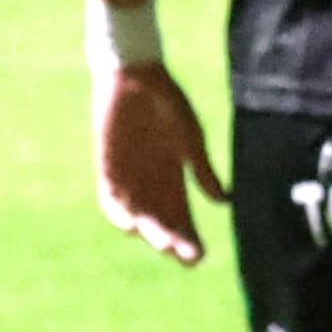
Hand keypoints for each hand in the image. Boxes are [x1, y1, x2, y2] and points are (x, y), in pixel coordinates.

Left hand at [91, 61, 225, 265]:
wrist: (136, 76)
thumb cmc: (169, 103)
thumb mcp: (191, 139)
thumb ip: (203, 171)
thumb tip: (224, 202)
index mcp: (175, 181)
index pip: (183, 221)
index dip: (190, 240)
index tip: (200, 256)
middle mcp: (151, 186)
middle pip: (161, 226)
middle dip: (171, 242)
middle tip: (180, 251)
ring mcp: (128, 179)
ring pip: (137, 218)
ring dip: (148, 232)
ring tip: (161, 241)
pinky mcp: (107, 167)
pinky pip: (109, 199)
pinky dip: (118, 213)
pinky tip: (129, 225)